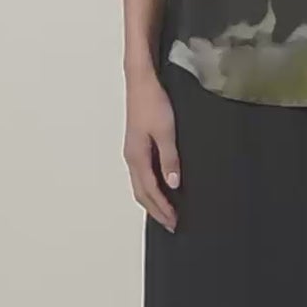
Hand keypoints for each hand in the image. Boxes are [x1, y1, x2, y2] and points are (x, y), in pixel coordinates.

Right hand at [125, 68, 181, 230]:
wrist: (141, 82)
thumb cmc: (153, 102)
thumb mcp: (166, 131)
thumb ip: (169, 158)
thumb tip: (172, 183)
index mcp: (137, 157)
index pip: (150, 191)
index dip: (162, 208)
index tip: (174, 221)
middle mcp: (132, 157)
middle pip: (141, 192)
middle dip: (156, 210)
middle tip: (171, 224)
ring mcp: (133, 152)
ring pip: (140, 185)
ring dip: (152, 201)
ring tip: (165, 212)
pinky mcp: (137, 145)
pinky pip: (141, 174)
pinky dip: (149, 187)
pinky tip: (160, 187)